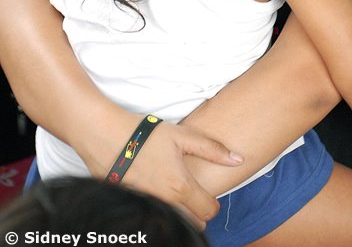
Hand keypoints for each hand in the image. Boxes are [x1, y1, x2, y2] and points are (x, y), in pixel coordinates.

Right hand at [90, 116, 242, 229]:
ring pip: (174, 222)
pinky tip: (155, 192)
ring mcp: (146, 209)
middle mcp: (165, 204)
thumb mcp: (182, 136)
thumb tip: (239, 159)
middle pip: (193, 223)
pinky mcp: (131, 210)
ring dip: (178, 212)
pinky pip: (152, 220)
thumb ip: (212, 149)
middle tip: (190, 191)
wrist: (105, 136)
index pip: (208, 212)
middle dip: (196, 211)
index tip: (205, 191)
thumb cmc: (144, 134)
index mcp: (180, 187)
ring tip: (172, 191)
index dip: (211, 202)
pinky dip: (158, 212)